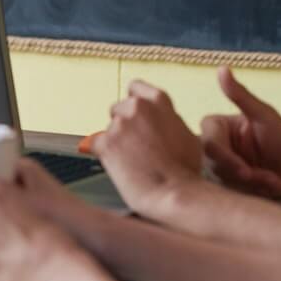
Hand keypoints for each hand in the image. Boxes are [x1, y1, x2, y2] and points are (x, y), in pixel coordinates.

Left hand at [91, 80, 203, 220]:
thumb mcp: (186, 134)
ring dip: (116, 141)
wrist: (175, 193)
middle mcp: (137, 107)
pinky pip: (94, 144)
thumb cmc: (185, 170)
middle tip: (135, 146)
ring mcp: (119, 124)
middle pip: (118, 109)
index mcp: (158, 102)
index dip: (133, 101)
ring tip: (132, 162)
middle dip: (124, 125)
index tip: (133, 113)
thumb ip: (167, 120)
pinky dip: (103, 154)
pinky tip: (119, 166)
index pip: (136, 87)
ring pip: (108, 129)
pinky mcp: (105, 142)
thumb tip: (158, 123)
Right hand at [199, 67, 280, 197]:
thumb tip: (222, 68)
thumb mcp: (263, 114)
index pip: (209, 144)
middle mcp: (212, 148)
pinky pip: (234, 194)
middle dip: (243, 175)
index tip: (245, 169)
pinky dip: (256, 192)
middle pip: (214, 166)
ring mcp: (218, 168)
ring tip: (273, 178)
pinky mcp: (228, 185)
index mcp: (215, 128)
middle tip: (264, 177)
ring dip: (252, 184)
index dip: (226, 158)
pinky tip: (269, 185)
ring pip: (224, 182)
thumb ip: (240, 95)